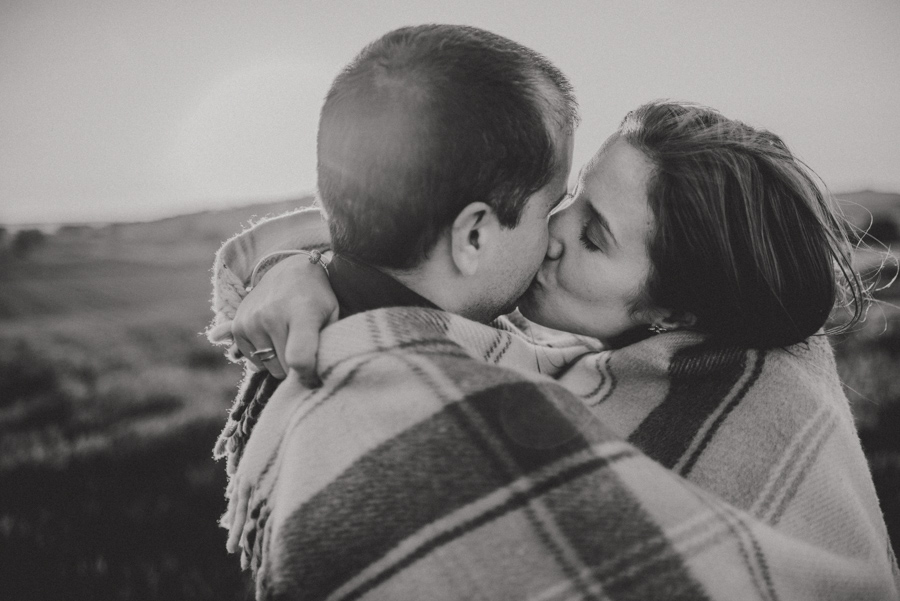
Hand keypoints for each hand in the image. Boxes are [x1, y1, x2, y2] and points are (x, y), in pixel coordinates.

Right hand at [232, 254, 338, 383]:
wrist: (291, 270)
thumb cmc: (318, 298)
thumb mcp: (332, 316)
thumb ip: (326, 347)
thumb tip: (313, 382)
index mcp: (302, 313)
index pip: (299, 359)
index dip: (309, 376)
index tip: (316, 378)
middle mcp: (272, 315)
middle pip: (284, 368)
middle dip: (297, 368)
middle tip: (306, 352)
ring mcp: (252, 321)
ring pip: (268, 367)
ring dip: (280, 362)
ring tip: (290, 341)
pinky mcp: (238, 326)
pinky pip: (253, 361)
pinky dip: (266, 357)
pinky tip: (276, 339)